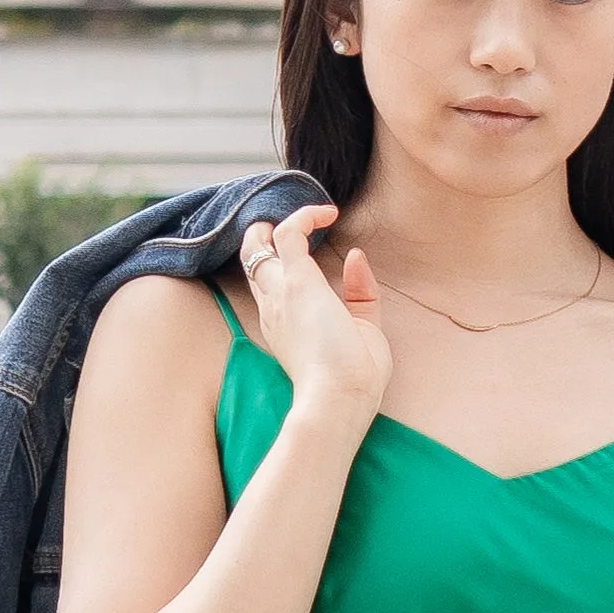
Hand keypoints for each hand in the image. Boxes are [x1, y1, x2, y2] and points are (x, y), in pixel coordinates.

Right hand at [242, 201, 388, 435]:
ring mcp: (282, 293)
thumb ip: (359, 294)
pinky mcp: (298, 281)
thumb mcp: (362, 331)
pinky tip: (329, 213)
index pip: (266, 287)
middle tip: (296, 225)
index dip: (277, 264)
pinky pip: (290, 233)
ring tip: (316, 214)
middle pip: (251, 262)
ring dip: (279, 223)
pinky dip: (306, 216)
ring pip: (257, 244)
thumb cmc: (351, 379)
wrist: (338, 400)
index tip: (309, 254)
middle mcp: (273, 307)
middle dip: (263, 238)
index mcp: (283, 325)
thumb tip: (355, 256)